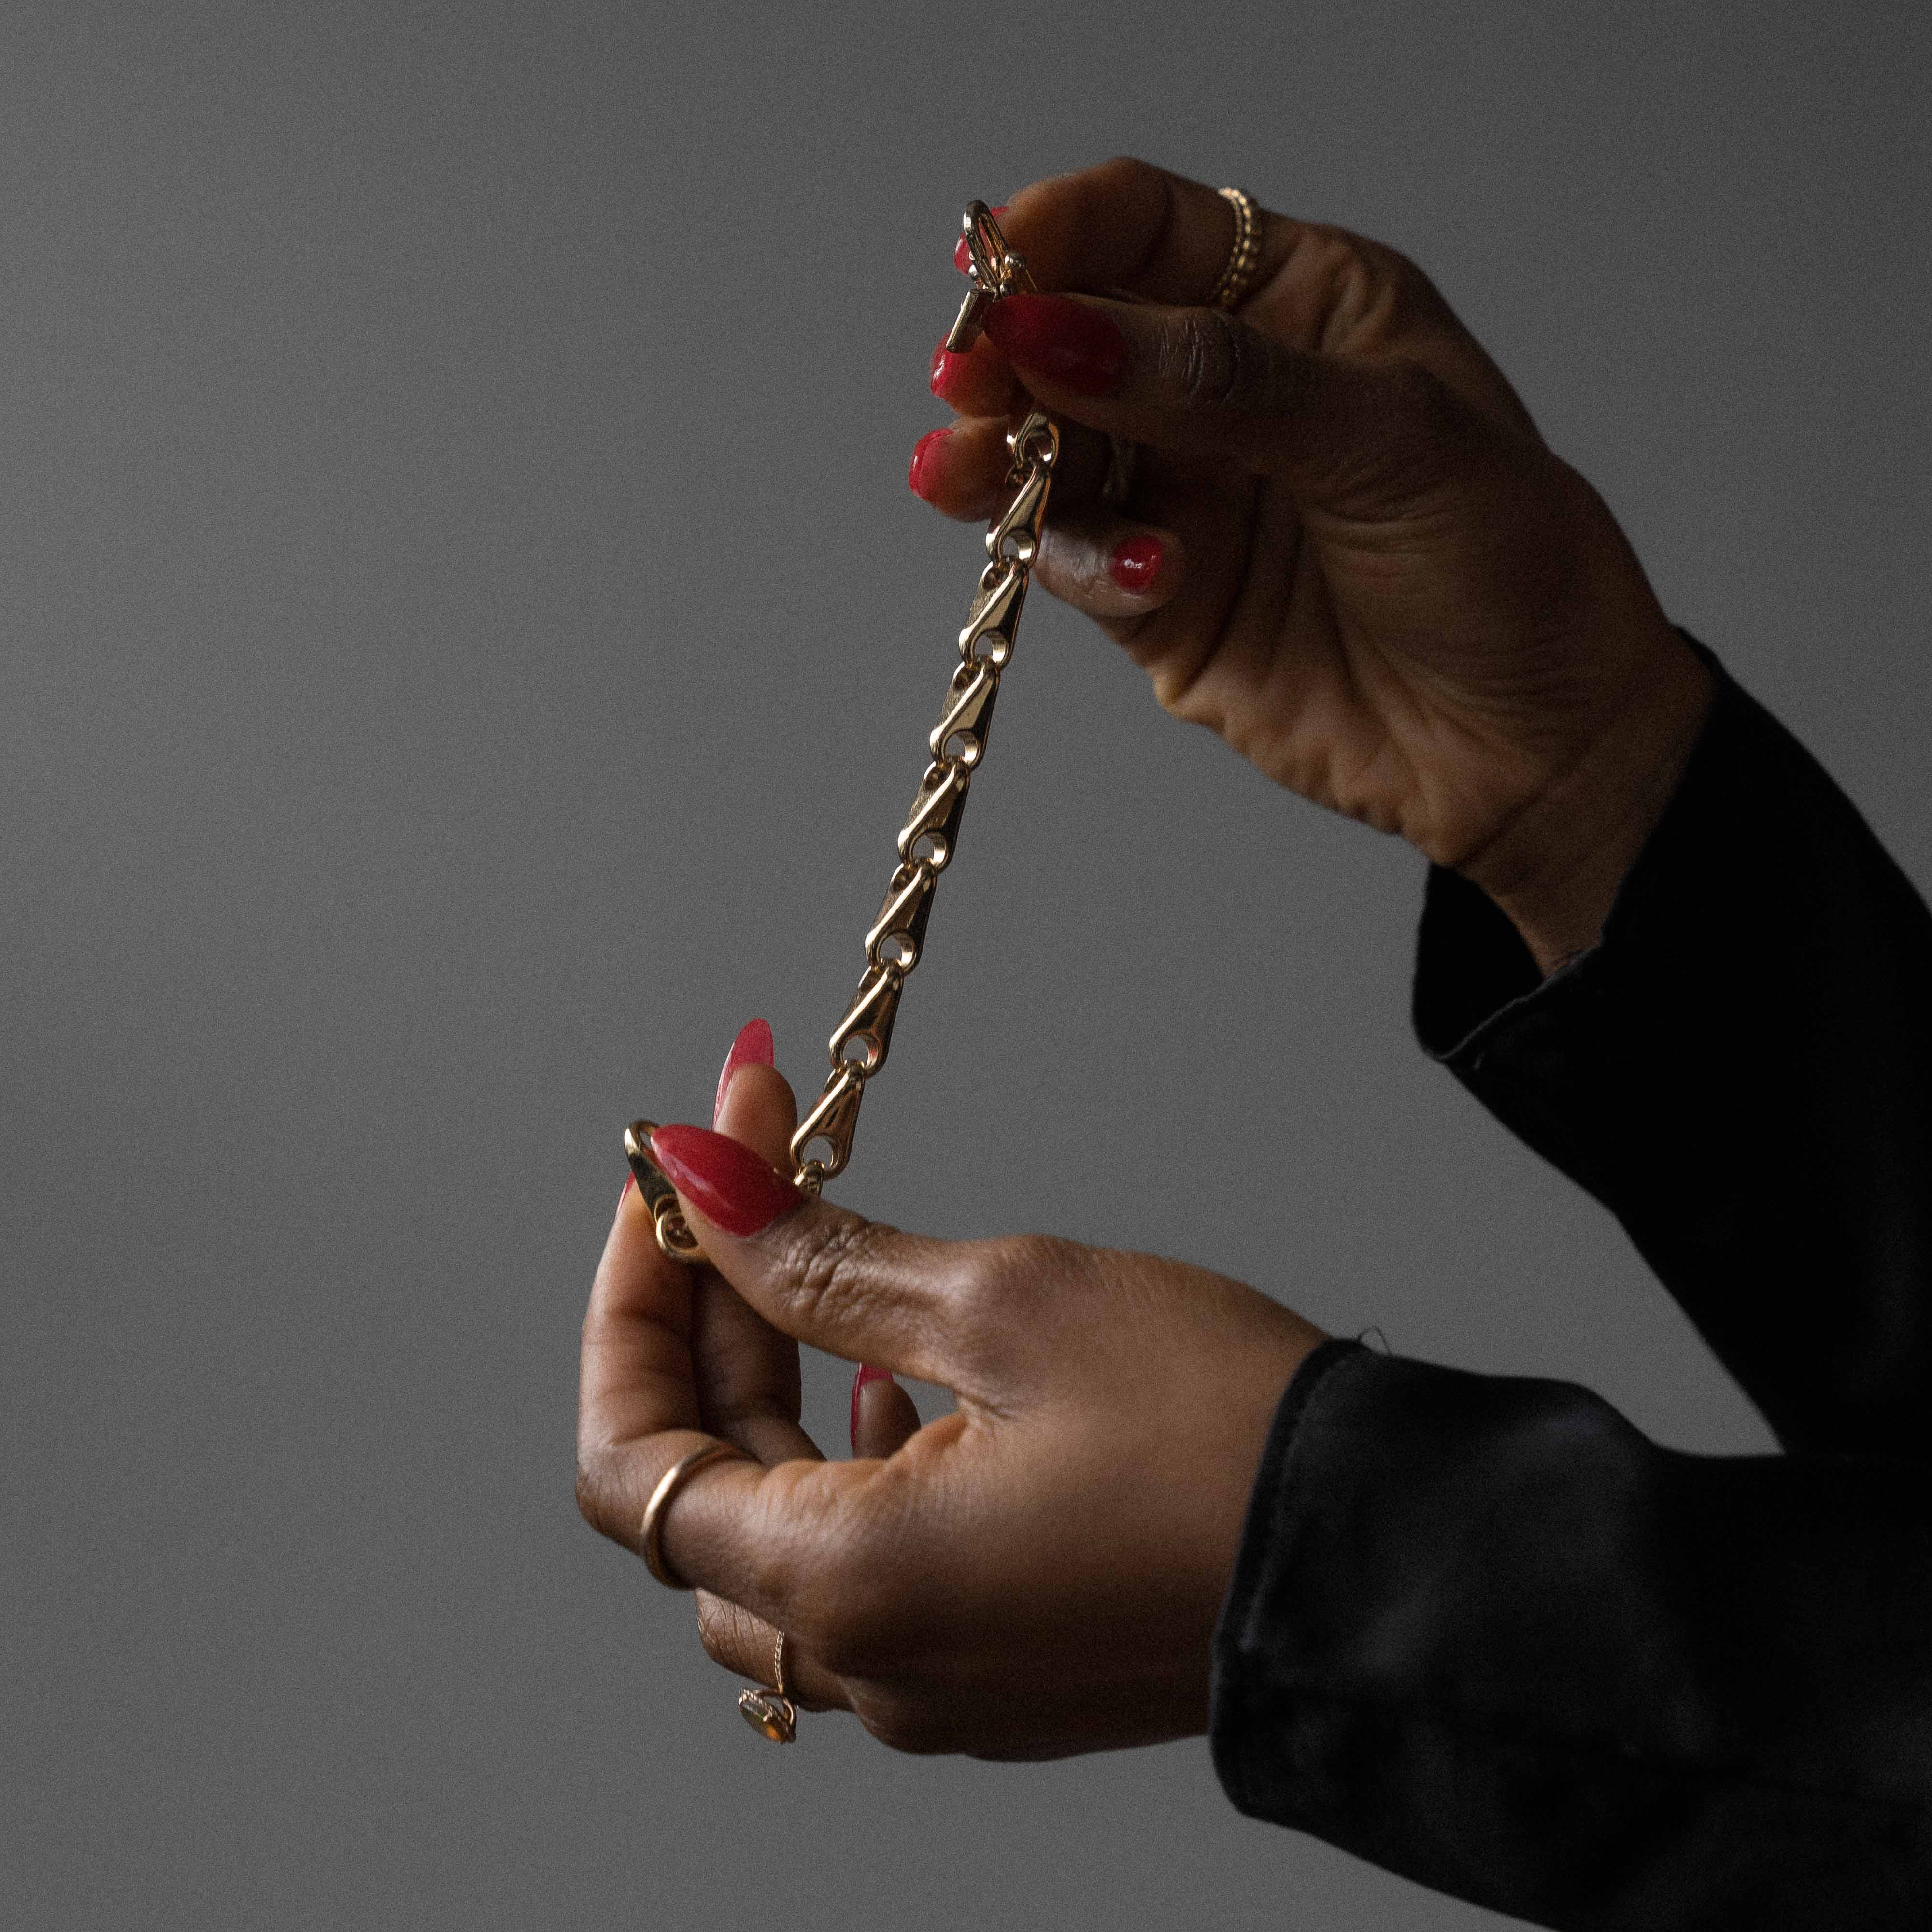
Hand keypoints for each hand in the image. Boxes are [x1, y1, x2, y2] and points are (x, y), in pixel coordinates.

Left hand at [576, 1052, 1325, 1757]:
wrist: (1396, 1562)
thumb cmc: (1222, 1435)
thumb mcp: (1005, 1306)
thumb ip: (823, 1260)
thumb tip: (704, 1191)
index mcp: (848, 1586)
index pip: (633, 1458)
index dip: (630, 1305)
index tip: (672, 1182)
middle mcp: (871, 1663)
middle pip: (700, 1486)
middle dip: (707, 1314)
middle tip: (749, 1167)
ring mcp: (935, 1682)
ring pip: (776, 1528)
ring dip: (770, 1380)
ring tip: (806, 1253)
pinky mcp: (998, 1667)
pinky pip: (863, 1568)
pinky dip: (846, 1456)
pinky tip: (892, 1377)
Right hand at [916, 158, 1712, 970]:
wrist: (1534, 746)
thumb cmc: (1509, 566)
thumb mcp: (1387, 440)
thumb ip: (1220, 382)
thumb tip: (1063, 332)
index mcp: (1298, 304)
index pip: (1146, 229)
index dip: (1059, 234)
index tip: (994, 267)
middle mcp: (1224, 391)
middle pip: (1071, 339)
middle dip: (1007, 356)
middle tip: (964, 381)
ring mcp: (1185, 497)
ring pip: (1046, 454)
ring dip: (998, 462)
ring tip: (965, 476)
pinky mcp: (1155, 603)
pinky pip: (1073, 561)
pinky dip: (1078, 562)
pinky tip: (1142, 576)